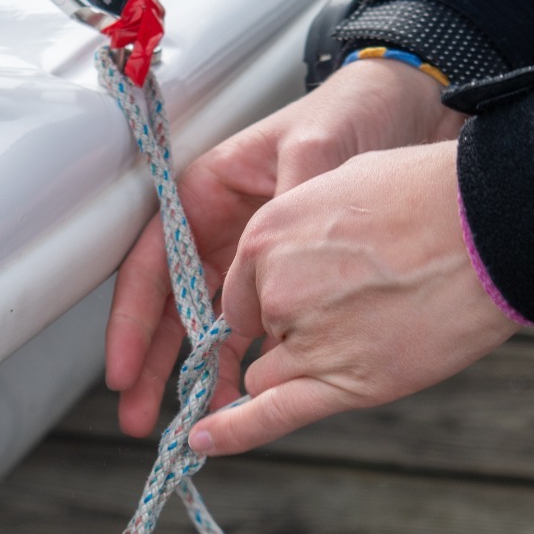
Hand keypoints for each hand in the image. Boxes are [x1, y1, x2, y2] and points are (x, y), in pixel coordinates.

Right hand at [105, 58, 463, 436]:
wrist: (412, 112)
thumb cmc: (353, 112)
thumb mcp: (316, 147)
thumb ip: (288, 199)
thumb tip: (269, 250)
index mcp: (208, 190)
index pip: (154, 263)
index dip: (132, 320)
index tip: (121, 368)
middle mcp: (219, 225)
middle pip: (169, 303)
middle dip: (151, 361)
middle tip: (136, 415)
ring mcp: (250, 253)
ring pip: (206, 321)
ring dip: (192, 369)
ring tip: (183, 421)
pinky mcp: (286, 273)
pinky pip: (253, 323)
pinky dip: (243, 359)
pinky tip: (241, 393)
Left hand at [195, 140, 516, 454]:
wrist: (492, 227)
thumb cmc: (432, 197)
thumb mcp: (346, 184)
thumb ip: (309, 227)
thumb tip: (307, 251)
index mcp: (268, 234)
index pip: (246, 289)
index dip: (275, 298)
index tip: (309, 296)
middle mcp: (275, 289)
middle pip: (265, 331)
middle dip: (300, 327)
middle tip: (366, 303)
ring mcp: (307, 339)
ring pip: (272, 372)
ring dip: (304, 366)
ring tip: (371, 336)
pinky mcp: (345, 381)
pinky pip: (271, 414)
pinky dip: (233, 432)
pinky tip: (202, 443)